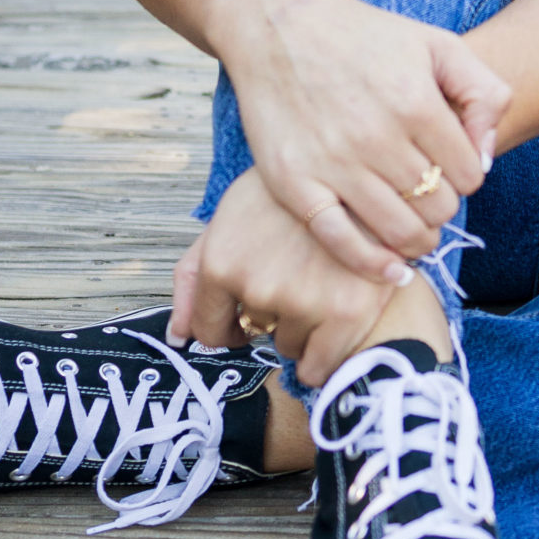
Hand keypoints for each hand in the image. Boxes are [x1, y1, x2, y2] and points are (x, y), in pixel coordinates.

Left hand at [171, 167, 404, 387]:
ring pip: (289, 346)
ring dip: (302, 326)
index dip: (228, 326)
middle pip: (255, 335)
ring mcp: (301, 302)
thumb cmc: (291, 194)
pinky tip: (335, 321)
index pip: (209, 330)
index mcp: (222, 262)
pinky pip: (319, 366)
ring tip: (323, 282)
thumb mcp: (230, 215)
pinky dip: (324, 355)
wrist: (361, 172)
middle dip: (271, 314)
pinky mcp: (346, 314)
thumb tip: (177, 336)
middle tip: (296, 276)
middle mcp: (256, 287)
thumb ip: (193, 276)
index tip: (245, 318)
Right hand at [223, 0, 510, 284]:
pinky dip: (374, 265)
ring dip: (419, 239)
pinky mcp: (295, 183)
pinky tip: (392, 270)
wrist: (279, 27)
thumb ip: (483, 93)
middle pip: (437, 207)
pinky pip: (342, 242)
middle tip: (429, 194)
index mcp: (415, 102)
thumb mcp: (438, 44)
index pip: (469, 175)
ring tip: (416, 228)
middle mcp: (376, 137)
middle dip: (442, 206)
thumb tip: (485, 158)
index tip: (449, 167)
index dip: (466, 176)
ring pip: (400, 232)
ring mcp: (333, 164)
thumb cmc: (364, 37)